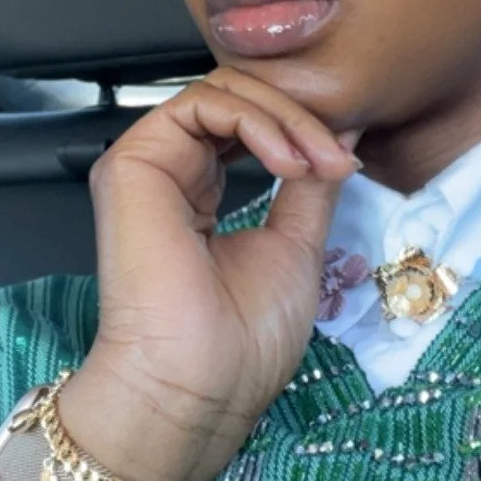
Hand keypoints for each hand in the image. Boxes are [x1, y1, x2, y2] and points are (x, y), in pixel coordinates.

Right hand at [61, 69, 360, 480]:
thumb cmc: (239, 343)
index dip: (303, 130)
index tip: (347, 165)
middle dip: (300, 117)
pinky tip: (288, 161)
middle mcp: (171, 174)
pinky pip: (201, 105)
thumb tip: (343, 134)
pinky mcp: (133, 161)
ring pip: (222, 93)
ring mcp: (149, 165)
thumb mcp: (297, 246)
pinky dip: (257, 120)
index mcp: (201, 196)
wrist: (197, 387)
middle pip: (237, 101)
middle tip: (339, 159)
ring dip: (285, 118)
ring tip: (319, 162)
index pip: (249, 127)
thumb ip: (310, 184)